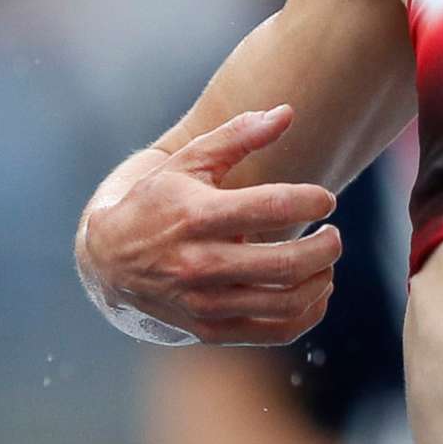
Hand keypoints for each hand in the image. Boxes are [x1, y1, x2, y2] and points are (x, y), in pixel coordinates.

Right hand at [78, 105, 341, 345]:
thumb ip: (237, 136)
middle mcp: (200, 264)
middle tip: (334, 234)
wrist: (108, 262)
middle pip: (286, 264)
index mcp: (197, 216)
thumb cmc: (156, 202)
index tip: (325, 200)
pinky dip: (308, 313)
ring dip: (321, 280)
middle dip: (326, 247)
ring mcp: (204, 303)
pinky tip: (315, 289)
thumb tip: (287, 112)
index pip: (272, 207)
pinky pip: (275, 331)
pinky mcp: (210, 330)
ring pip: (286, 302)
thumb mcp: (188, 162)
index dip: (312, 201)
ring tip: (325, 261)